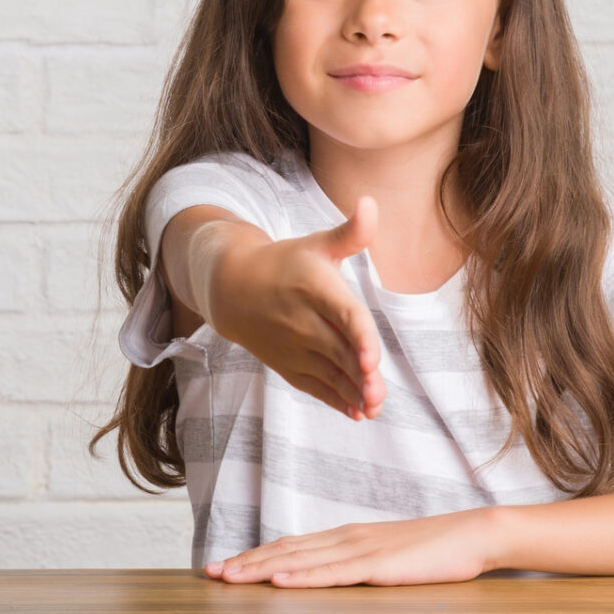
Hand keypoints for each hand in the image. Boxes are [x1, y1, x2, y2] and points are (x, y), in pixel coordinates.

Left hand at [203, 507, 504, 587]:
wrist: (472, 534)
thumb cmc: (433, 549)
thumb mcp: (386, 556)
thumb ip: (357, 562)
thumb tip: (331, 573)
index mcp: (346, 536)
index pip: (290, 545)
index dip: (254, 555)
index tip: (225, 564)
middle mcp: (345, 538)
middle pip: (285, 550)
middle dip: (245, 562)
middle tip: (210, 572)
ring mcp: (360, 550)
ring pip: (300, 560)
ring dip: (260, 569)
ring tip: (230, 576)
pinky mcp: (378, 565)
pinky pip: (333, 573)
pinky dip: (302, 576)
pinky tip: (279, 580)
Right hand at [207, 195, 384, 420]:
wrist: (234, 288)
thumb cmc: (287, 263)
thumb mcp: (318, 243)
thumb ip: (351, 233)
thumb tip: (370, 203)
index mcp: (316, 287)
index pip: (344, 315)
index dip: (359, 339)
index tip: (372, 360)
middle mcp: (303, 319)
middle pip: (338, 351)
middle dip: (359, 376)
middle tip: (380, 396)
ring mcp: (294, 346)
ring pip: (328, 373)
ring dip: (351, 393)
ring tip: (375, 406)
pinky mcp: (288, 364)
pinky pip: (314, 386)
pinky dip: (335, 400)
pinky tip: (358, 411)